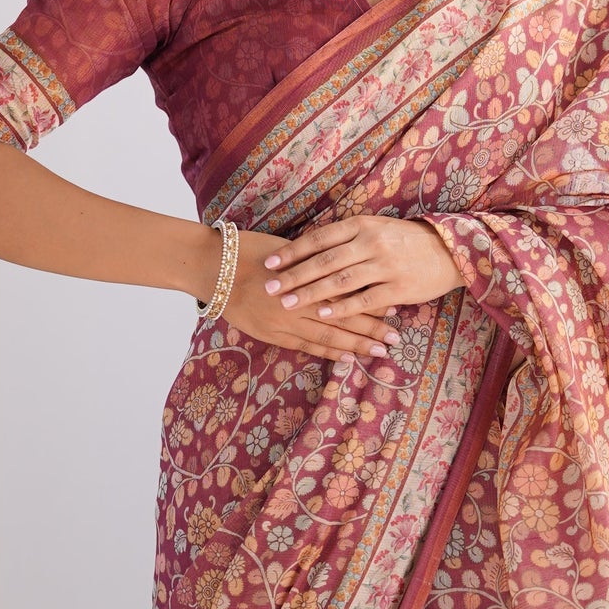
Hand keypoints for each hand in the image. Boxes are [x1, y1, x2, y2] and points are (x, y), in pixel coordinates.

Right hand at [220, 229, 398, 361]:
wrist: (213, 267)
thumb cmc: (249, 250)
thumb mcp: (288, 249)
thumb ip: (314, 262)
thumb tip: (342, 267)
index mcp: (306, 275)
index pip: (347, 291)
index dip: (371, 301)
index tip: (394, 306)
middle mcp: (300, 301)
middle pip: (344, 316)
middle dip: (372, 328)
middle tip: (396, 338)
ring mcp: (286, 321)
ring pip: (330, 335)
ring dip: (356, 345)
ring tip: (380, 351)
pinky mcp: (273, 333)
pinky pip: (307, 346)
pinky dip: (329, 352)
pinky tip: (348, 358)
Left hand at [261, 215, 463, 318]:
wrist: (449, 250)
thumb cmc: (405, 241)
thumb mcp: (375, 228)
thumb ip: (345, 238)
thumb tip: (309, 249)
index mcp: (361, 225)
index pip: (319, 239)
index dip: (292, 252)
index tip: (269, 264)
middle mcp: (370, 242)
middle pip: (324, 261)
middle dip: (293, 276)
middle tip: (269, 288)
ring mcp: (384, 265)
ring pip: (340, 280)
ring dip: (311, 293)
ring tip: (288, 303)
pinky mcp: (397, 287)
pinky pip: (364, 300)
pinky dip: (342, 308)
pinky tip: (324, 315)